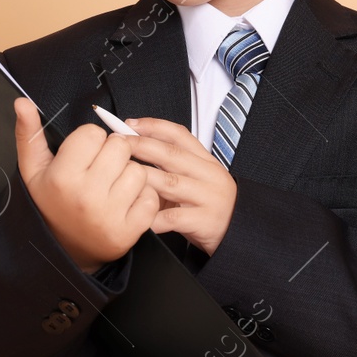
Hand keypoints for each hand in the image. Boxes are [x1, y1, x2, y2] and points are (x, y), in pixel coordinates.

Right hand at [13, 98, 159, 271]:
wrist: (63, 251)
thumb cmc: (50, 203)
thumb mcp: (33, 170)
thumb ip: (29, 134)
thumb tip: (22, 101)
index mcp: (62, 177)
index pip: (94, 133)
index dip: (91, 141)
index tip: (84, 157)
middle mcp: (86, 196)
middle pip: (120, 147)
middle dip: (113, 154)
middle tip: (100, 171)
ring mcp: (109, 215)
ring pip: (139, 170)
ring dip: (129, 175)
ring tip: (112, 187)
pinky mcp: (129, 232)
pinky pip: (151, 197)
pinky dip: (142, 198)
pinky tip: (124, 204)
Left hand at [124, 116, 237, 256]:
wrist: (238, 232)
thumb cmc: (208, 205)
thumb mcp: (197, 180)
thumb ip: (173, 167)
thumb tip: (135, 151)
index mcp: (206, 161)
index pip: (179, 135)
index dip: (153, 127)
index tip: (129, 123)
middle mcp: (208, 175)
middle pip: (171, 154)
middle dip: (141, 146)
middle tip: (118, 144)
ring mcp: (208, 197)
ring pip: (170, 183)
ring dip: (143, 178)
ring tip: (120, 177)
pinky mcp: (205, 221)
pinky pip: (172, 218)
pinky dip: (152, 217)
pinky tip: (137, 216)